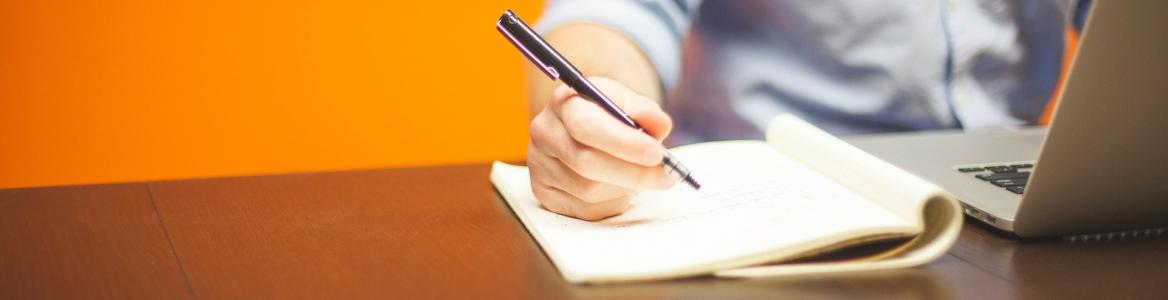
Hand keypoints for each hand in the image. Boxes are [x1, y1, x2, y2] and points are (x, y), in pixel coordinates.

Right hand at [527, 77, 675, 220]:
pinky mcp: (544, 193)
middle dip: (633, 172)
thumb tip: (659, 124)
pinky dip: (612, 202)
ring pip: (588, 190)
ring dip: (625, 188)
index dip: (623, 143)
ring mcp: (539, 165)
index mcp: (563, 102)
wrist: (584, 130)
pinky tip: (619, 188)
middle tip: (665, 175)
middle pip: (586, 162)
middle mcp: (544, 132)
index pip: (586, 125)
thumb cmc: (609, 116)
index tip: (656, 153)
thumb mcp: (628, 103)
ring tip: (641, 177)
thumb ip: (645, 111)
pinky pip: (586, 210)